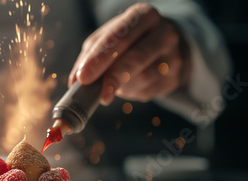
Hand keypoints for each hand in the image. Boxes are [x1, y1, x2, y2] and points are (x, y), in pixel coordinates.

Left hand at [69, 3, 189, 105]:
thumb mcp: (108, 38)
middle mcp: (163, 32)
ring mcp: (173, 55)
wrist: (167, 45)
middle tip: (97, 94)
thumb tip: (75, 82)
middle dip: (112, 77)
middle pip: (135, 58)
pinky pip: (147, 91)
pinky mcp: (175, 77)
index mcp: (143, 16)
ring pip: (142, 78)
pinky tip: (129, 85)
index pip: (120, 36)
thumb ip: (89, 56)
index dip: (100, 58)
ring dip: (120, 87)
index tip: (84, 77)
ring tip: (111, 84)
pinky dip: (131, 92)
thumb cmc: (130, 40)